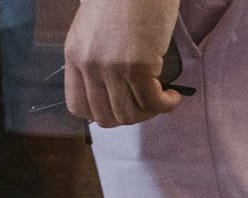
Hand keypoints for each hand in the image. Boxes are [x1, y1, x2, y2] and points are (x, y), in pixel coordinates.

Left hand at [63, 0, 182, 127]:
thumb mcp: (95, 29)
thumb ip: (95, 57)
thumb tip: (111, 88)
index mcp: (74, 56)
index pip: (78, 106)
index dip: (100, 114)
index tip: (119, 107)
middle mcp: (89, 66)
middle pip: (105, 116)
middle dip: (129, 117)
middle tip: (145, 106)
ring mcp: (112, 68)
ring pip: (129, 113)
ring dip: (149, 113)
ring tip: (162, 100)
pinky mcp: (138, 65)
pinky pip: (152, 102)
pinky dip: (165, 105)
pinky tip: (173, 97)